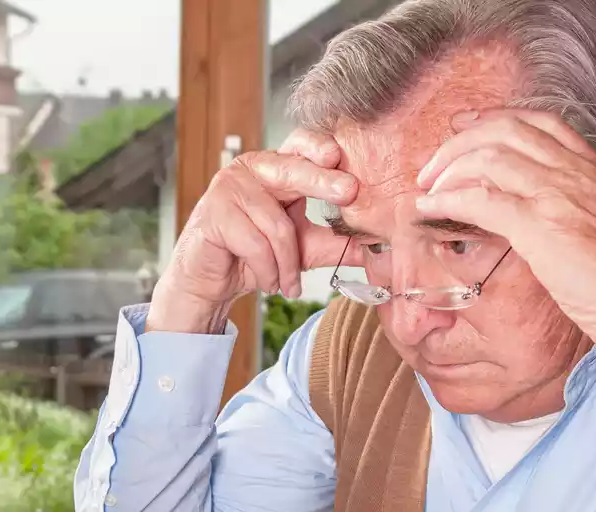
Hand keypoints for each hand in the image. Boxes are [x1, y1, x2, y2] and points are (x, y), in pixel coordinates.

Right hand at [147, 129, 357, 334]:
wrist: (213, 282)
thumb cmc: (256, 255)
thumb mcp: (305, 248)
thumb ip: (339, 243)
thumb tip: (383, 246)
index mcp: (277, 168)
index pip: (300, 145)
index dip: (318, 146)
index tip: (340, 156)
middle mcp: (252, 169)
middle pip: (291, 169)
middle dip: (322, 182)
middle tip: (350, 193)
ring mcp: (229, 187)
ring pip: (276, 224)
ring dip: (287, 263)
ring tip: (287, 282)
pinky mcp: (212, 213)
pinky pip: (254, 243)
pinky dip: (267, 270)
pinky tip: (268, 282)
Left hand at [415, 109, 595, 390]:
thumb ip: (581, 212)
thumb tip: (548, 221)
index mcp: (594, 169)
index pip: (538, 122)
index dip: (493, 120)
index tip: (463, 128)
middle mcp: (576, 173)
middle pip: (504, 131)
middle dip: (458, 144)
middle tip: (431, 169)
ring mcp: (559, 196)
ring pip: (488, 158)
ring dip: (447, 171)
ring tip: (426, 192)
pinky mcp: (542, 228)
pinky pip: (482, 200)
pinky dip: (447, 200)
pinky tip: (429, 210)